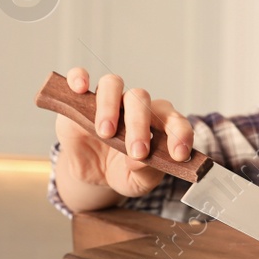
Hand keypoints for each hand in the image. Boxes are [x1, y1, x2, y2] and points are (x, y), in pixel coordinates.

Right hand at [54, 67, 192, 206]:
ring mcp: (108, 100)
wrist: (94, 176)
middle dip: (140, 125)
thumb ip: (145, 172)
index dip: (180, 134)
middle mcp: (135, 105)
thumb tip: (138, 159)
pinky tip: (80, 89)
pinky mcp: (80, 100)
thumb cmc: (124, 173)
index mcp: (159, 123)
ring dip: (110, 106)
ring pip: (113, 84)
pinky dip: (79, 77)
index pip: (174, 120)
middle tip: (136, 151)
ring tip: (106, 133)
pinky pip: (79, 76)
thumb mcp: (138, 182)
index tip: (179, 155)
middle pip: (141, 99)